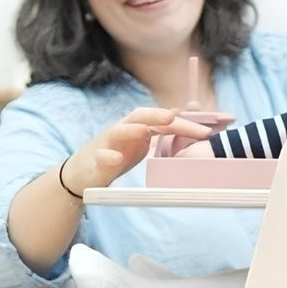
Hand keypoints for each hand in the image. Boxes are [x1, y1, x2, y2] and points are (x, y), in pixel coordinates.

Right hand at [62, 108, 210, 191]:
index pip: (161, 120)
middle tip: (173, 116)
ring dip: (131, 130)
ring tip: (144, 131)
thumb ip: (158, 130)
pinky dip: (107, 157)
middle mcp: (122, 131)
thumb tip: (178, 113)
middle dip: (156, 115)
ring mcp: (107, 144)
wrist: (81, 174)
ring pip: (117, 131)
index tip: (205, 132)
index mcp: (137, 127)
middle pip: (139, 116)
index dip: (182, 124)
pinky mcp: (94, 161)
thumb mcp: (140, 142)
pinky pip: (100, 157)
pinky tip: (116, 159)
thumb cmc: (114, 155)